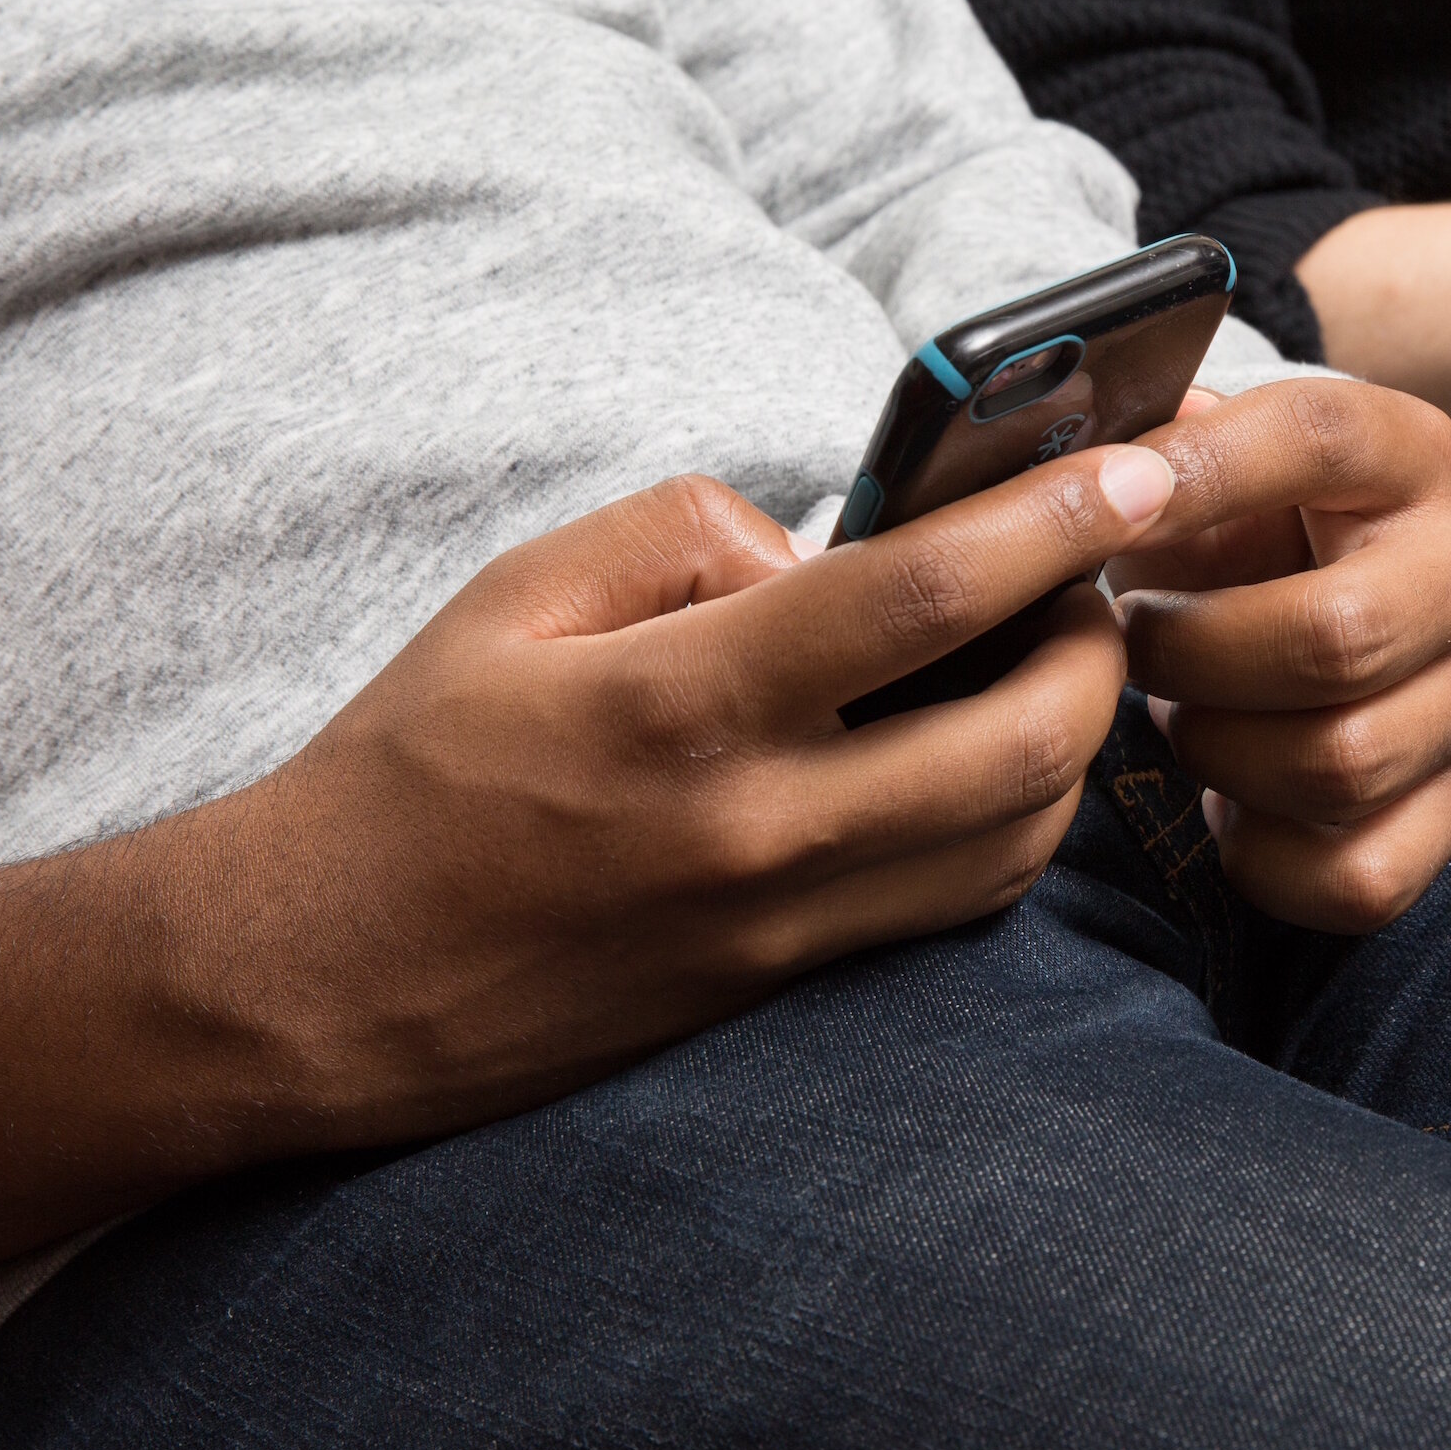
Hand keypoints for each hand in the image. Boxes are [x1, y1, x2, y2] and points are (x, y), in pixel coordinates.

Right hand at [209, 447, 1179, 1146]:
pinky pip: (957, 904)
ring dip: (1080, 738)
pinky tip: (992, 755)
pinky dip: (1014, 823)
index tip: (1138, 469)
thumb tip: (830, 545)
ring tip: (1060, 655)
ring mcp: (784, 921)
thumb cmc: (410, 766)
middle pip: (1025, 739)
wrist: (312, 979)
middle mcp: (758, 826)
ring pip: (1017, 837)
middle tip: (1103, 573)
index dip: (1054, 524)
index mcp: (683, 704)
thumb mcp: (516, 595)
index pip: (923, 598)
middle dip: (1103, 642)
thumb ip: (687, 534)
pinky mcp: (787, 980)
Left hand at [1109, 381, 1450, 933]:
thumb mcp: (1188, 462)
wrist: (1294, 611)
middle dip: (1194, 654)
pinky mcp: (1446, 814)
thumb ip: (1139, 438)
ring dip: (1217, 749)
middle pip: (1339, 637)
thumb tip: (1082, 451)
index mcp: (1403, 453)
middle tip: (1133, 643)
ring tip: (1177, 713)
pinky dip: (1261, 855)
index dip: (1203, 472)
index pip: (1316, 437)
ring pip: (1340, 764)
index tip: (1106, 507)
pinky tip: (1226, 804)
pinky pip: (1357, 875)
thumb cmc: (1222, 535)